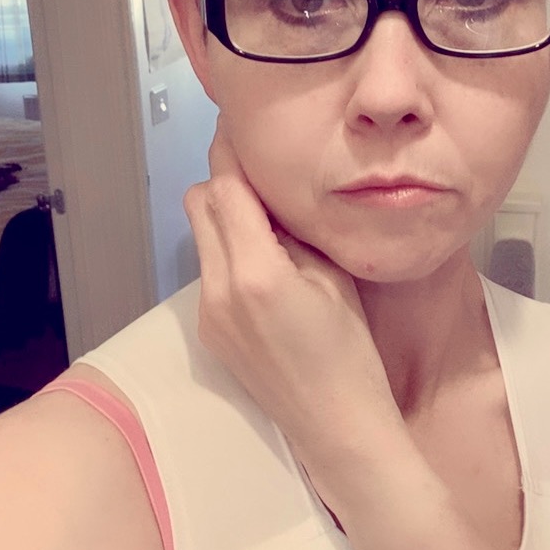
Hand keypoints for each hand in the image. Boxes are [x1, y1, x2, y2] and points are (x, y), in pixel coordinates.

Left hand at [183, 120, 404, 469]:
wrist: (336, 425)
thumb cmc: (350, 352)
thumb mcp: (332, 278)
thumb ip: (294, 231)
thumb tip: (273, 193)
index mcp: (256, 271)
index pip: (227, 186)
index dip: (232, 148)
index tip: (242, 123)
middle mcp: (218, 288)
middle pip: (199, 202)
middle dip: (225, 179)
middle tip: (264, 176)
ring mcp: (207, 313)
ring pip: (201, 236)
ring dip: (224, 216)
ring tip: (270, 226)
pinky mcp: (209, 332)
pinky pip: (208, 270)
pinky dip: (228, 253)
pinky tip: (267, 269)